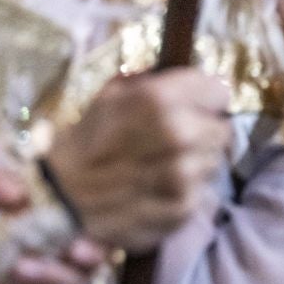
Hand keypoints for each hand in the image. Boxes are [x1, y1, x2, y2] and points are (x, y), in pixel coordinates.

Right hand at [45, 70, 230, 251]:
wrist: (61, 197)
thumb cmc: (87, 141)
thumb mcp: (113, 95)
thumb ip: (155, 82)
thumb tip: (190, 77)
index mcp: (161, 100)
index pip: (219, 92)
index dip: (207, 99)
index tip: (197, 106)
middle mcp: (178, 134)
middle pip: (222, 128)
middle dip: (203, 130)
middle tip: (177, 140)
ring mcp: (183, 174)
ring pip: (214, 159)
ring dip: (196, 160)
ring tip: (164, 165)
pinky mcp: (183, 207)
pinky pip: (203, 190)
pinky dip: (187, 189)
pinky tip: (160, 187)